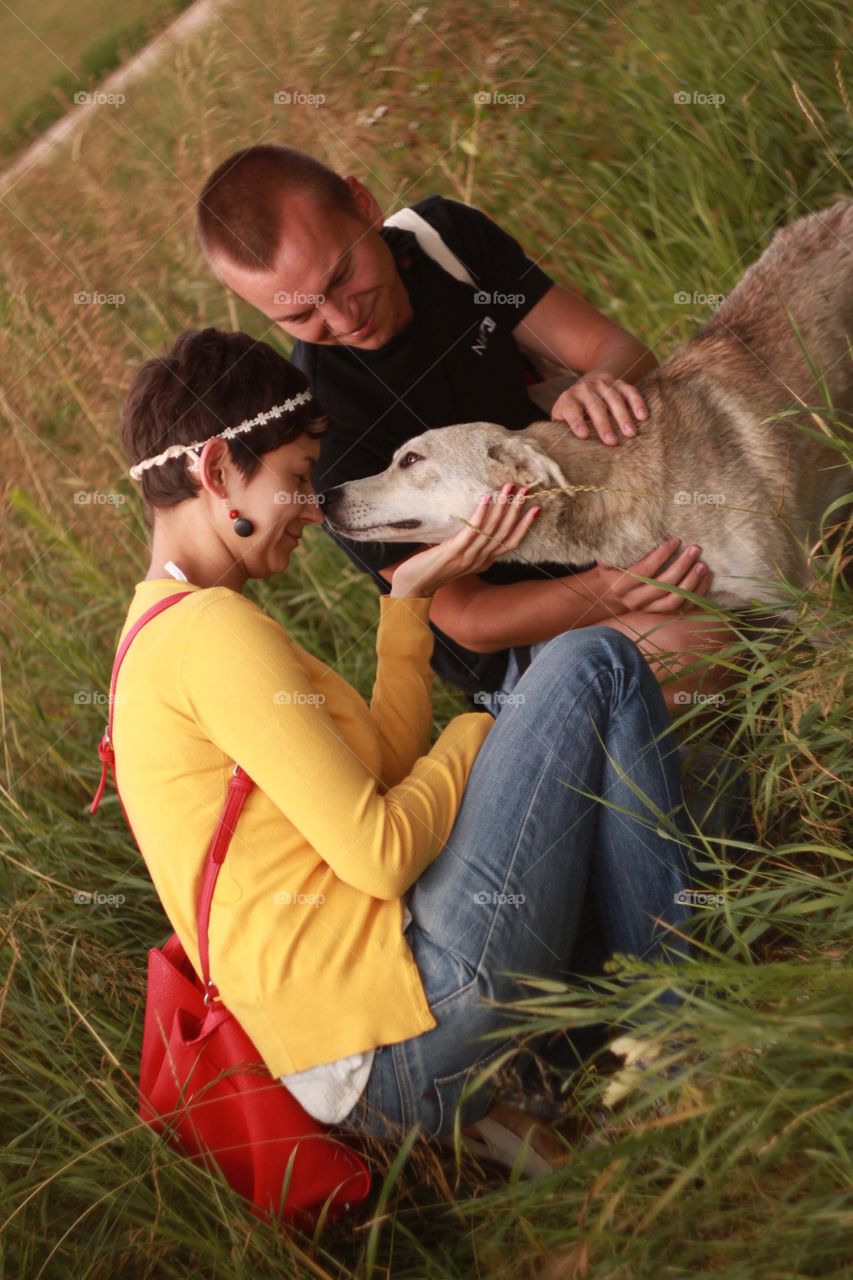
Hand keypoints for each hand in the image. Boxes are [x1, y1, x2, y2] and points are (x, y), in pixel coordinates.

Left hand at [388, 484, 540, 598]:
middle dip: (516, 510)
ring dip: (502, 507)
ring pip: (492, 530)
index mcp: (483, 561)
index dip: (524, 526)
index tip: (535, 508)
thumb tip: (473, 523)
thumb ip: (468, 545)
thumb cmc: (431, 568)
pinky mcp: (455, 553)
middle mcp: (480, 560)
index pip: (511, 542)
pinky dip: (481, 514)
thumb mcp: (457, 558)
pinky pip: (473, 531)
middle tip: (525, 490)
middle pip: (505, 533)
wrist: (413, 586)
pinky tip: (486, 498)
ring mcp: (468, 557)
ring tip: (508, 488)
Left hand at [551, 372, 648, 445]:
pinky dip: (637, 402)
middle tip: (612, 442)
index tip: (583, 436)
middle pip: (595, 405)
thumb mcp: (563, 418)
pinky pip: (630, 391)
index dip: (576, 422)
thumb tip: (563, 453)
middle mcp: (585, 389)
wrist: (588, 384)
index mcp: (568, 399)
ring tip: (630, 433)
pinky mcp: (619, 383)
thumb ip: (562, 431)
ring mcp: (603, 384)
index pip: (571, 409)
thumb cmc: (574, 411)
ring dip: (623, 416)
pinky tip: (643, 416)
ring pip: (614, 398)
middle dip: (603, 424)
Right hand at [595, 538, 711, 613]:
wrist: (610, 594)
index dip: (661, 556)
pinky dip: (697, 593)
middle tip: (695, 550)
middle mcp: (634, 600)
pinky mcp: (660, 613)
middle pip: (663, 586)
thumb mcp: (611, 558)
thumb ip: (621, 547)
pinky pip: (683, 607)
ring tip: (703, 565)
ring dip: (691, 582)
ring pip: (674, 600)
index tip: (675, 540)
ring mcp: (648, 609)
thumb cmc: (613, 569)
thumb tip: (636, 528)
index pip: (644, 571)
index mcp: (621, 585)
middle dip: (681, 566)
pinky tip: (706, 577)